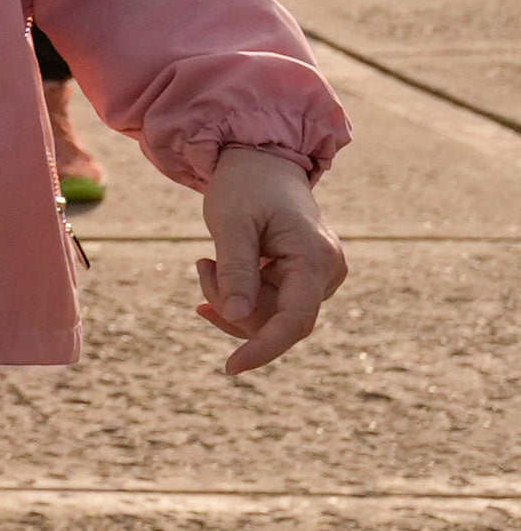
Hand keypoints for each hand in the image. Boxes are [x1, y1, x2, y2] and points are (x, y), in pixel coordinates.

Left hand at [198, 146, 343, 372]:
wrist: (261, 163)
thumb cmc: (245, 186)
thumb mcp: (231, 223)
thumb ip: (235, 270)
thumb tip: (232, 317)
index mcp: (316, 260)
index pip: (295, 321)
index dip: (263, 348)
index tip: (230, 367)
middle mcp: (327, 273)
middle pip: (274, 320)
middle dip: (230, 304)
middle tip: (202, 265)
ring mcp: (319, 278)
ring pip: (267, 315)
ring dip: (230, 298)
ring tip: (208, 260)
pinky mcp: (304, 279)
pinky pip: (268, 305)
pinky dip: (238, 294)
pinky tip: (216, 269)